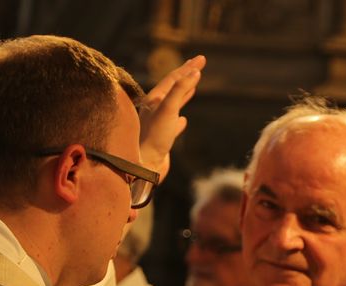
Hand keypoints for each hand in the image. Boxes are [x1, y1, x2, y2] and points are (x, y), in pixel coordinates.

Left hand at [138, 56, 205, 179]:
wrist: (143, 166)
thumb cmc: (153, 137)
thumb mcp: (168, 109)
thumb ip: (180, 90)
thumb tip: (195, 72)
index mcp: (154, 99)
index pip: (174, 78)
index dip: (188, 67)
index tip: (202, 58)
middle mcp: (154, 109)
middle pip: (172, 88)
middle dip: (186, 77)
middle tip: (199, 65)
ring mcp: (158, 125)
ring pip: (172, 106)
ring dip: (183, 95)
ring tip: (193, 88)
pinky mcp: (161, 140)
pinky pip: (172, 126)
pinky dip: (180, 121)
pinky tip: (184, 121)